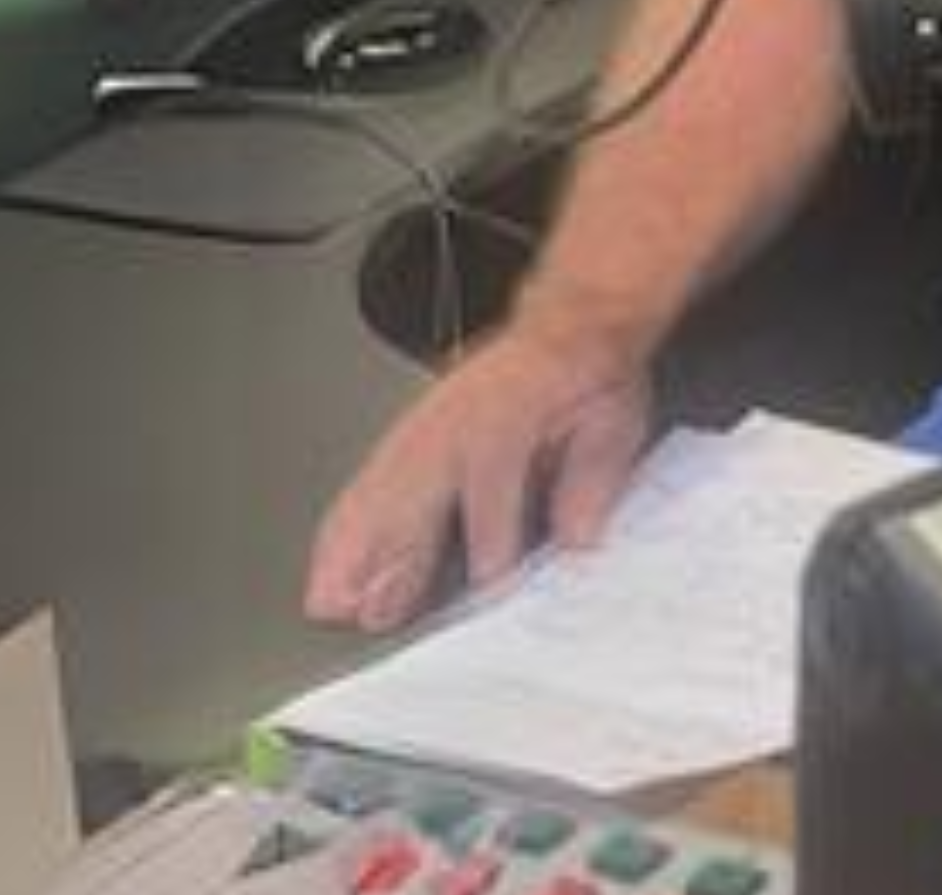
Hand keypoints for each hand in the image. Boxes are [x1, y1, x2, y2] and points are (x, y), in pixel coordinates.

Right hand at [302, 326, 656, 630]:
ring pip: (376, 494)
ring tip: (332, 601)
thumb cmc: (586, 379)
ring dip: (350, 550)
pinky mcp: (409, 437)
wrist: (565, 328)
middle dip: (390, 557)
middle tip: (372, 612)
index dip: (489, 538)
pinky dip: (344, 527)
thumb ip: (591, 481)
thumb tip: (577, 537)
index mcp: (508, 416)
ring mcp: (425, 429)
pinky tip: (331, 562)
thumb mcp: (610, 423)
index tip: (484, 584)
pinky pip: (365, 484)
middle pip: (412, 494)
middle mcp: (455, 424)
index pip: (492, 486)